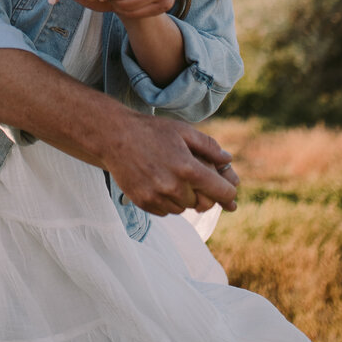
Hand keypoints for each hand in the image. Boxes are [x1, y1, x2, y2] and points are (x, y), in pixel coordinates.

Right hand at [104, 113, 238, 215]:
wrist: (114, 137)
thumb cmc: (151, 130)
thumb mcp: (183, 131)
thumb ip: (209, 147)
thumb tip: (228, 161)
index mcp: (188, 169)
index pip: (221, 192)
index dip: (227, 190)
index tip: (226, 188)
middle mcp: (174, 187)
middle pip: (202, 203)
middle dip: (202, 192)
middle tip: (192, 177)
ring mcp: (157, 197)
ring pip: (183, 208)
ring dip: (183, 197)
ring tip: (172, 176)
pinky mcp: (144, 202)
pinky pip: (165, 211)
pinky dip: (167, 201)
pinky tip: (159, 182)